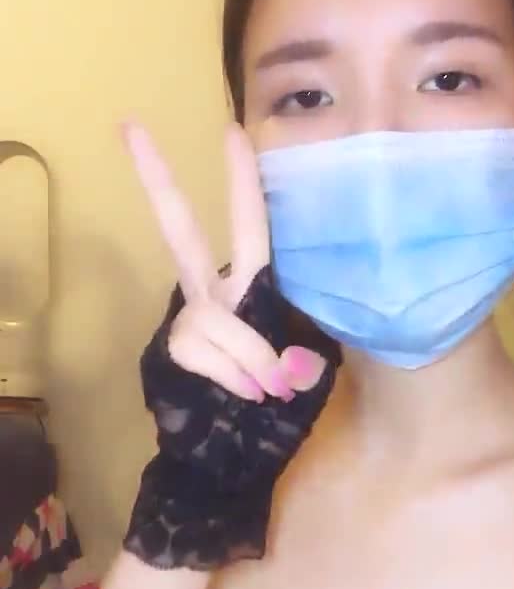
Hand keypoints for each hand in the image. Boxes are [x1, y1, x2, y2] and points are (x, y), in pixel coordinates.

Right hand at [121, 122, 339, 569]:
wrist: (230, 462)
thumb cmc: (274, 412)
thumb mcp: (308, 370)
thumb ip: (302, 343)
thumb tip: (285, 353)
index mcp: (250, 291)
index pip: (248, 225)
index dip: (242, 179)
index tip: (233, 129)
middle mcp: (212, 297)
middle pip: (180, 230)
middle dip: (159, 181)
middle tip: (130, 126)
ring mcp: (186, 323)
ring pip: (213, 317)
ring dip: (249, 356)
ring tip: (266, 388)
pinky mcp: (169, 351)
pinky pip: (205, 349)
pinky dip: (234, 374)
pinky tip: (243, 396)